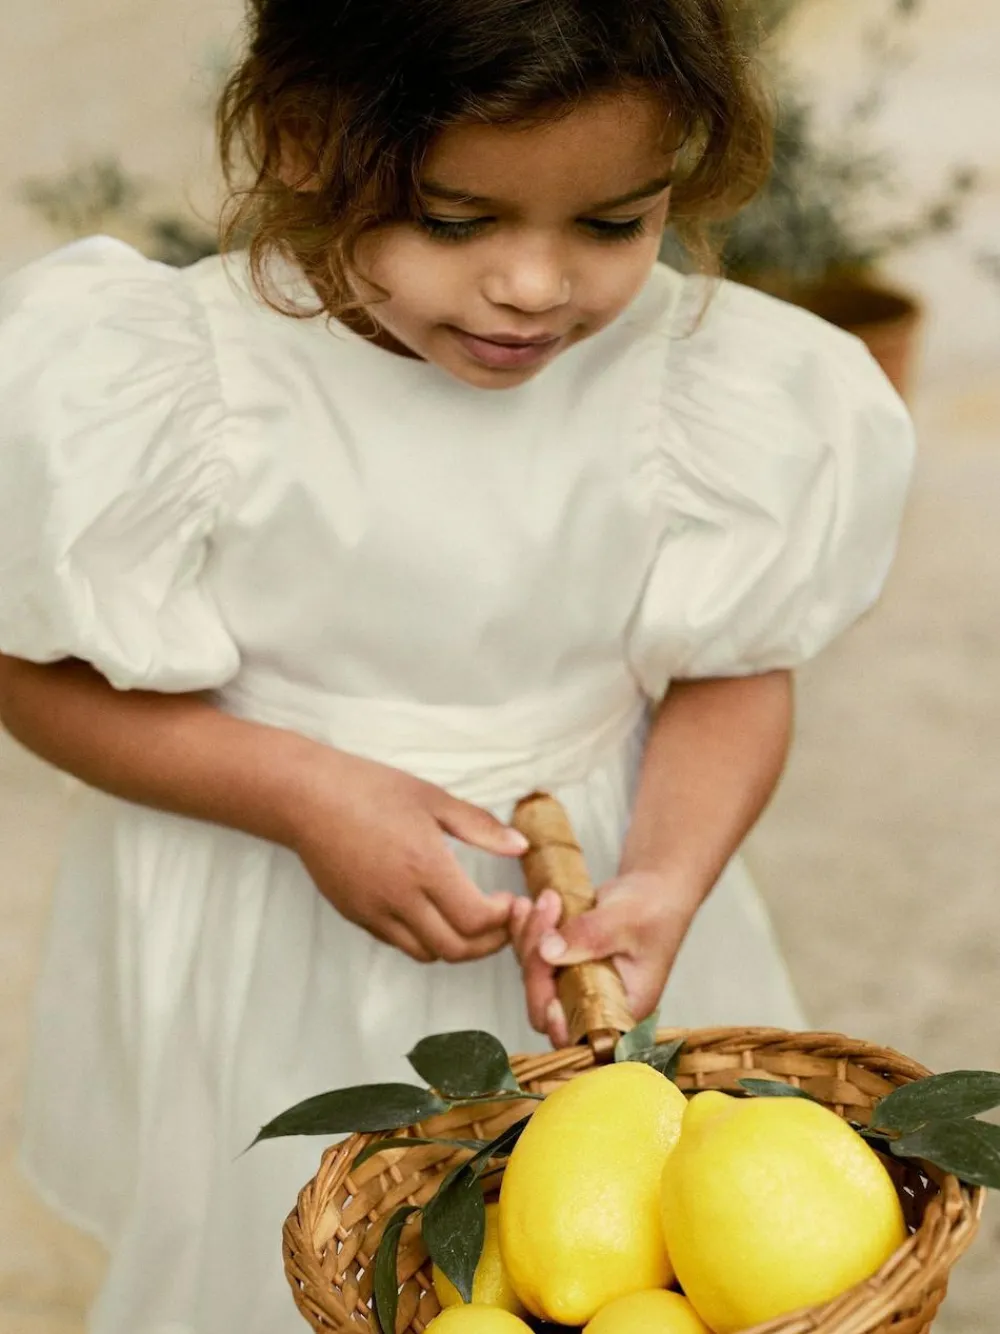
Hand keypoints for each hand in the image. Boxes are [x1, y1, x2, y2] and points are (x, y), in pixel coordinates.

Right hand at [285, 744, 526, 963]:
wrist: (307, 798)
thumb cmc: (370, 789)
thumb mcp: (432, 798)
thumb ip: (480, 826)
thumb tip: (520, 846)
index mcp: (425, 866)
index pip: (477, 919)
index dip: (504, 918)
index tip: (512, 900)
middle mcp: (400, 898)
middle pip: (456, 949)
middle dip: (489, 942)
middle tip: (502, 920)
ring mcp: (375, 913)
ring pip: (427, 953)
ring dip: (457, 945)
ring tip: (470, 919)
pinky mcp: (357, 916)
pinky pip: (399, 942)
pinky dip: (424, 938)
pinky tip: (433, 911)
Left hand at [510, 873, 700, 1044]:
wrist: (653, 889)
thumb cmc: (654, 909)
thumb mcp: (626, 920)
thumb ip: (589, 936)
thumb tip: (548, 952)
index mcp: (622, 1010)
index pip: (581, 1034)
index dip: (557, 1021)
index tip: (548, 989)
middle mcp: (595, 1005)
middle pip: (547, 1004)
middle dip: (537, 961)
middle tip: (544, 913)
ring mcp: (575, 985)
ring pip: (535, 977)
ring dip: (530, 938)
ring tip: (544, 900)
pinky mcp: (561, 965)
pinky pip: (533, 956)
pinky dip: (527, 931)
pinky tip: (526, 904)